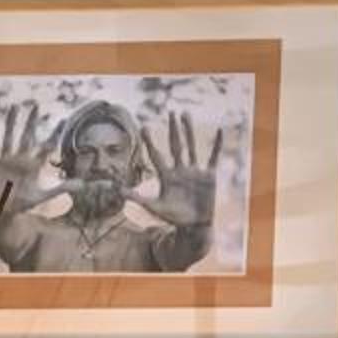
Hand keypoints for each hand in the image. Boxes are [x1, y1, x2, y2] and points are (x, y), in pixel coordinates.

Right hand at [0, 99, 56, 214]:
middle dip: (31, 122)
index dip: (54, 136)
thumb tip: (83, 185)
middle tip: (36, 106)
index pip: (46, 147)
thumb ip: (62, 188)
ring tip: (14, 108)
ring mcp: (5, 160)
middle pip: (26, 137)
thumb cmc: (23, 202)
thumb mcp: (43, 195)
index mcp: (33, 165)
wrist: (3, 211)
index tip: (63, 122)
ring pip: (9, 138)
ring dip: (11, 123)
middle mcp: (20, 158)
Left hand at [129, 112, 220, 231]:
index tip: (144, 126)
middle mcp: (180, 170)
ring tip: (185, 114)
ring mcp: (194, 171)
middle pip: (175, 145)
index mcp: (166, 176)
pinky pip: (213, 157)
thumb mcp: (154, 207)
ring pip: (191, 146)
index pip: (156, 155)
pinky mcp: (208, 175)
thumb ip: (138, 198)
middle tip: (170, 111)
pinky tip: (219, 131)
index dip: (150, 142)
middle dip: (173, 129)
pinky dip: (217, 144)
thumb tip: (118, 190)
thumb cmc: (174, 217)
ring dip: (188, 131)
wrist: (194, 225)